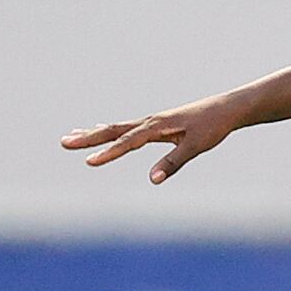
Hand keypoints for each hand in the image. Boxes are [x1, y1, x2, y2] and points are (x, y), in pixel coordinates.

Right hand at [60, 94, 244, 182]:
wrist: (227, 109)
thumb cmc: (213, 127)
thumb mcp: (195, 146)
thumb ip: (173, 163)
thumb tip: (152, 180)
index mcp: (157, 126)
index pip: (128, 142)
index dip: (108, 153)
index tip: (88, 162)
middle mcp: (150, 122)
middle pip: (114, 130)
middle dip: (88, 138)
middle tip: (63, 143)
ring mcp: (152, 122)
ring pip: (117, 128)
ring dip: (94, 133)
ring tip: (71, 137)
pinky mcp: (157, 125)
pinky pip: (127, 129)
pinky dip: (110, 131)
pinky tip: (101, 130)